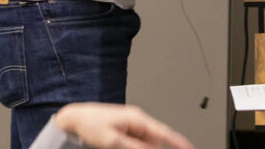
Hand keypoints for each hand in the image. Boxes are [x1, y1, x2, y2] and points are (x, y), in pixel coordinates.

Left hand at [54, 103, 192, 148]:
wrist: (74, 118)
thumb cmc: (90, 124)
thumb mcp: (113, 141)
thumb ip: (135, 148)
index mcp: (137, 119)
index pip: (164, 132)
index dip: (178, 142)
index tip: (189, 148)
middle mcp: (137, 120)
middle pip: (153, 141)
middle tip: (123, 147)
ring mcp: (130, 125)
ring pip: (144, 143)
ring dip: (139, 148)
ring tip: (116, 145)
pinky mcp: (124, 130)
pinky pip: (135, 142)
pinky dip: (132, 147)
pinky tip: (118, 147)